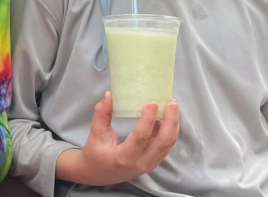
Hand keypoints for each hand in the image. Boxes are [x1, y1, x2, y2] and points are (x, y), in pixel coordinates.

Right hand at [57, 91, 179, 184]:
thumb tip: (110, 94)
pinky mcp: (153, 161)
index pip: (141, 137)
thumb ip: (102, 113)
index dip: (148, 120)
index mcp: (124, 157)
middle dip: (171, 122)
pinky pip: (165, 145)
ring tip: (172, 106)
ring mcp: (150, 164)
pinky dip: (167, 130)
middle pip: (163, 143)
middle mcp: (141, 163)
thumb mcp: (95, 132)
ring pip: (168, 144)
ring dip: (172, 125)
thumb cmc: (95, 152)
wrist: (98, 173)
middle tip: (172, 103)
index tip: (152, 103)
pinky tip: (165, 116)